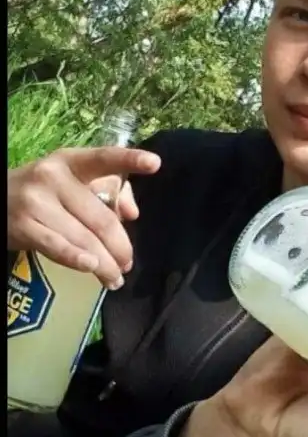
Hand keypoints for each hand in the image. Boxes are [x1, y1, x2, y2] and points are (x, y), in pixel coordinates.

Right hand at [7, 147, 160, 288]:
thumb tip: (133, 214)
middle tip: (128, 263)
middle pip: (101, 218)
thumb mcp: (75, 182)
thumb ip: (112, 191)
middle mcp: (53, 177)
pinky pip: (58, 247)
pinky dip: (78, 260)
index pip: (104, 159)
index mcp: (72, 162)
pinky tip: (93, 269)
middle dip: (120, 246)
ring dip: (104, 263)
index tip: (155, 163)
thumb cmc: (48, 192)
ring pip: (84, 238)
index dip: (130, 160)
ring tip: (115, 278)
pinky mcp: (23, 226)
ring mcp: (36, 202)